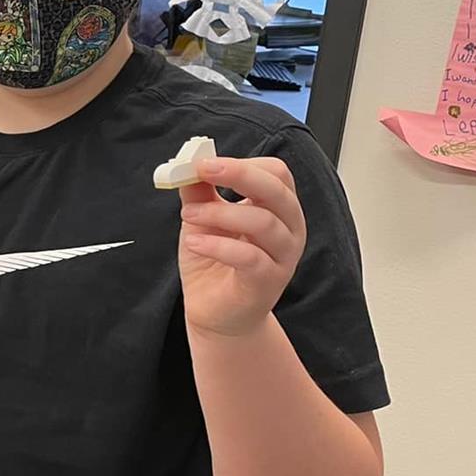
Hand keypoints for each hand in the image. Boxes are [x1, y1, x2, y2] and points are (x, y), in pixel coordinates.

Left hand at [177, 156, 305, 337]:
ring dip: (219, 213)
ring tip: (188, 215)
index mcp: (277, 208)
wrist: (215, 312)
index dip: (242, 163)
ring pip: (263, 222)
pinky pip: (250, 257)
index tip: (205, 163)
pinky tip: (194, 243)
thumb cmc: (214, 262)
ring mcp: (283, 256)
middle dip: (239, 174)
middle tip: (203, 170)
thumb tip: (187, 165)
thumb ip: (199, 193)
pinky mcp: (268, 282)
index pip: (276, 173)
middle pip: (277, 190)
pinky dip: (218, 246)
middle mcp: (289, 228)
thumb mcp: (202, 220)